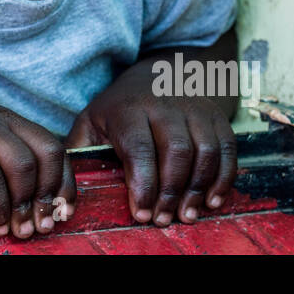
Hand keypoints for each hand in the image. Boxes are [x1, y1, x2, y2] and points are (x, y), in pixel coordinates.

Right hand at [0, 102, 76, 238]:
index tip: (65, 210)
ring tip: (21, 231)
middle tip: (46, 225)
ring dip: (26, 206)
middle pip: (47, 153)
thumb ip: (4, 160)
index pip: (52, 146)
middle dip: (51, 193)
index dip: (65, 181)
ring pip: (23, 167)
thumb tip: (35, 204)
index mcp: (8, 119)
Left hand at [67, 69, 236, 226]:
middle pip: (177, 151)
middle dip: (171, 191)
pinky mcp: (215, 115)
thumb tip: (66, 185)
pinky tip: (211, 200)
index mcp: (128, 108)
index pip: (139, 147)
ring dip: (199, 188)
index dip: (143, 184)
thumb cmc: (119, 109)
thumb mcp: (92, 121)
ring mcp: (194, 108)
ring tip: (187, 214)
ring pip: (205, 151)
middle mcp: (164, 104)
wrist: (156, 73)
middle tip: (164, 220)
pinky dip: (224, 177)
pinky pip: (228, 148)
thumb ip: (80, 151)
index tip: (142, 213)